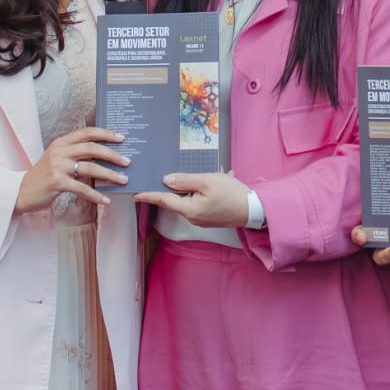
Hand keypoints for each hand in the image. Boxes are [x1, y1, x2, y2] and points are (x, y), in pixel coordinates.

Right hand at [16, 127, 128, 213]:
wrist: (21, 192)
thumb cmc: (44, 177)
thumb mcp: (58, 159)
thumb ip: (76, 155)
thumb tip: (104, 157)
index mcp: (61, 142)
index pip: (87, 132)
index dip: (105, 134)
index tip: (122, 137)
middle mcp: (59, 151)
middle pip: (91, 148)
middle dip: (112, 154)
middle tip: (127, 161)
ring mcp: (57, 166)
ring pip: (90, 168)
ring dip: (109, 174)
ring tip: (123, 180)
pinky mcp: (56, 182)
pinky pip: (82, 188)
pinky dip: (96, 195)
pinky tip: (106, 200)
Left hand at [134, 172, 252, 227]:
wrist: (254, 210)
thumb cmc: (232, 194)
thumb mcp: (208, 181)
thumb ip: (185, 180)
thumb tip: (166, 180)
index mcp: (189, 209)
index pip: (164, 200)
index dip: (149, 195)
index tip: (136, 193)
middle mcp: (192, 217)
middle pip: (176, 199)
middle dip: (174, 185)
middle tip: (171, 171)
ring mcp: (201, 219)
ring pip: (188, 200)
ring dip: (191, 187)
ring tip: (202, 174)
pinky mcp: (209, 218)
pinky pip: (198, 202)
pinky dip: (201, 192)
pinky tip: (212, 182)